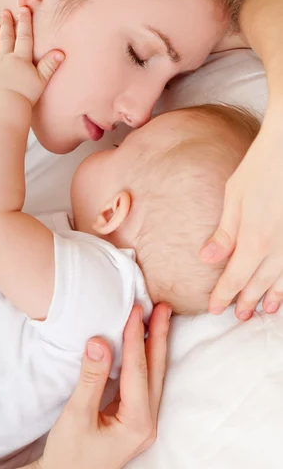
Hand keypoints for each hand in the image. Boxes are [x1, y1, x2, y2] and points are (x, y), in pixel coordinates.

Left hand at [0, 7, 64, 105]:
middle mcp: (6, 58)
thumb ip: (50, 65)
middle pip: (6, 37)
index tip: (23, 8)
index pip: (24, 36)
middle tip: (4, 12)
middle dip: (7, 23)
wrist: (5, 106)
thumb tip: (61, 52)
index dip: (24, 21)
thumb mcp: (41, 80)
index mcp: (20, 58)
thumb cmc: (25, 94)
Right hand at [28, 304, 170, 468]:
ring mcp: (143, 422)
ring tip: (158, 317)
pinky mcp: (135, 419)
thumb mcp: (75, 417)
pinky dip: (145, 358)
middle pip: (156, 371)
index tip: (136, 310)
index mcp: (137, 424)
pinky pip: (145, 382)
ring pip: (154, 375)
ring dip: (155, 344)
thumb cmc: (68, 456)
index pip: (138, 371)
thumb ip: (90, 378)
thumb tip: (99, 341)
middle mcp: (147, 423)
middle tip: (164, 307)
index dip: (136, 338)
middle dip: (159, 336)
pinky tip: (143, 342)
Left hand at [201, 108, 282, 320]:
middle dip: (247, 300)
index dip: (224, 295)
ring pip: (282, 278)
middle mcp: (277, 248)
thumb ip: (224, 232)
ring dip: (273, 295)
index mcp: (254, 240)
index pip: (235, 278)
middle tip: (240, 315)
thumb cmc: (260, 169)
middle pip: (259, 282)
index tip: (215, 308)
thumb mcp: (235, 198)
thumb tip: (208, 259)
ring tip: (267, 309)